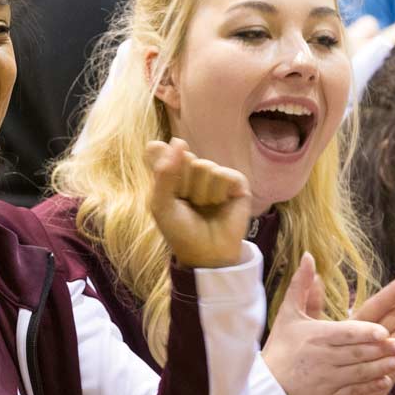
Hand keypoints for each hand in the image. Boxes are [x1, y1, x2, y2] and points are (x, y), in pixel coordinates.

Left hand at [145, 139, 250, 268]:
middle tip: (187, 203)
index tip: (166, 191)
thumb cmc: (180, 229)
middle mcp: (194, 168)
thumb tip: (179, 140)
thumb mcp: (161, 203)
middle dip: (182, 184)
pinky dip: (218, 194)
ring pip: (205, 166)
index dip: (162, 168)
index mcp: (171, 170)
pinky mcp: (236, 182)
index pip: (159, 149)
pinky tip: (220, 205)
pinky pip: (223, 174)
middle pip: (184, 157)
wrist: (205, 253)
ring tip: (204, 207)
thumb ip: (163, 172)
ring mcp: (215, 174)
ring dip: (201, 193)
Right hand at [262, 254, 394, 394]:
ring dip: (382, 366)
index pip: (344, 333)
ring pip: (360, 372)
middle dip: (382, 349)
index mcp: (315, 337)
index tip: (383, 331)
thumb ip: (301, 286)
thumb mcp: (288, 314)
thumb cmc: (282, 347)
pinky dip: (371, 386)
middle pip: (358, 353)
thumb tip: (309, 257)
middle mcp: (323, 359)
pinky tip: (386, 379)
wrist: (268, 388)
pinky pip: (355, 391)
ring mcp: (328, 380)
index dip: (365, 333)